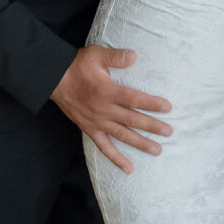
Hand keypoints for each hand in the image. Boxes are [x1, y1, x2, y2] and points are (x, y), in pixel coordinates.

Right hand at [50, 45, 172, 173]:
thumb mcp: (96, 55)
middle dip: (152, 126)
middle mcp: (103, 110)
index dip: (151, 103)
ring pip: (122, 136)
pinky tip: (129, 168)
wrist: (54, 79)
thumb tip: (134, 55)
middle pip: (132, 120)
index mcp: (107, 91)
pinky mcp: (89, 130)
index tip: (167, 107)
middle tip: (169, 131)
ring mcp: (97, 122)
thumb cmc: (77, 65)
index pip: (134, 99)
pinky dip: (116, 159)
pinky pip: (104, 148)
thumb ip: (115, 56)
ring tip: (157, 150)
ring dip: (140, 143)